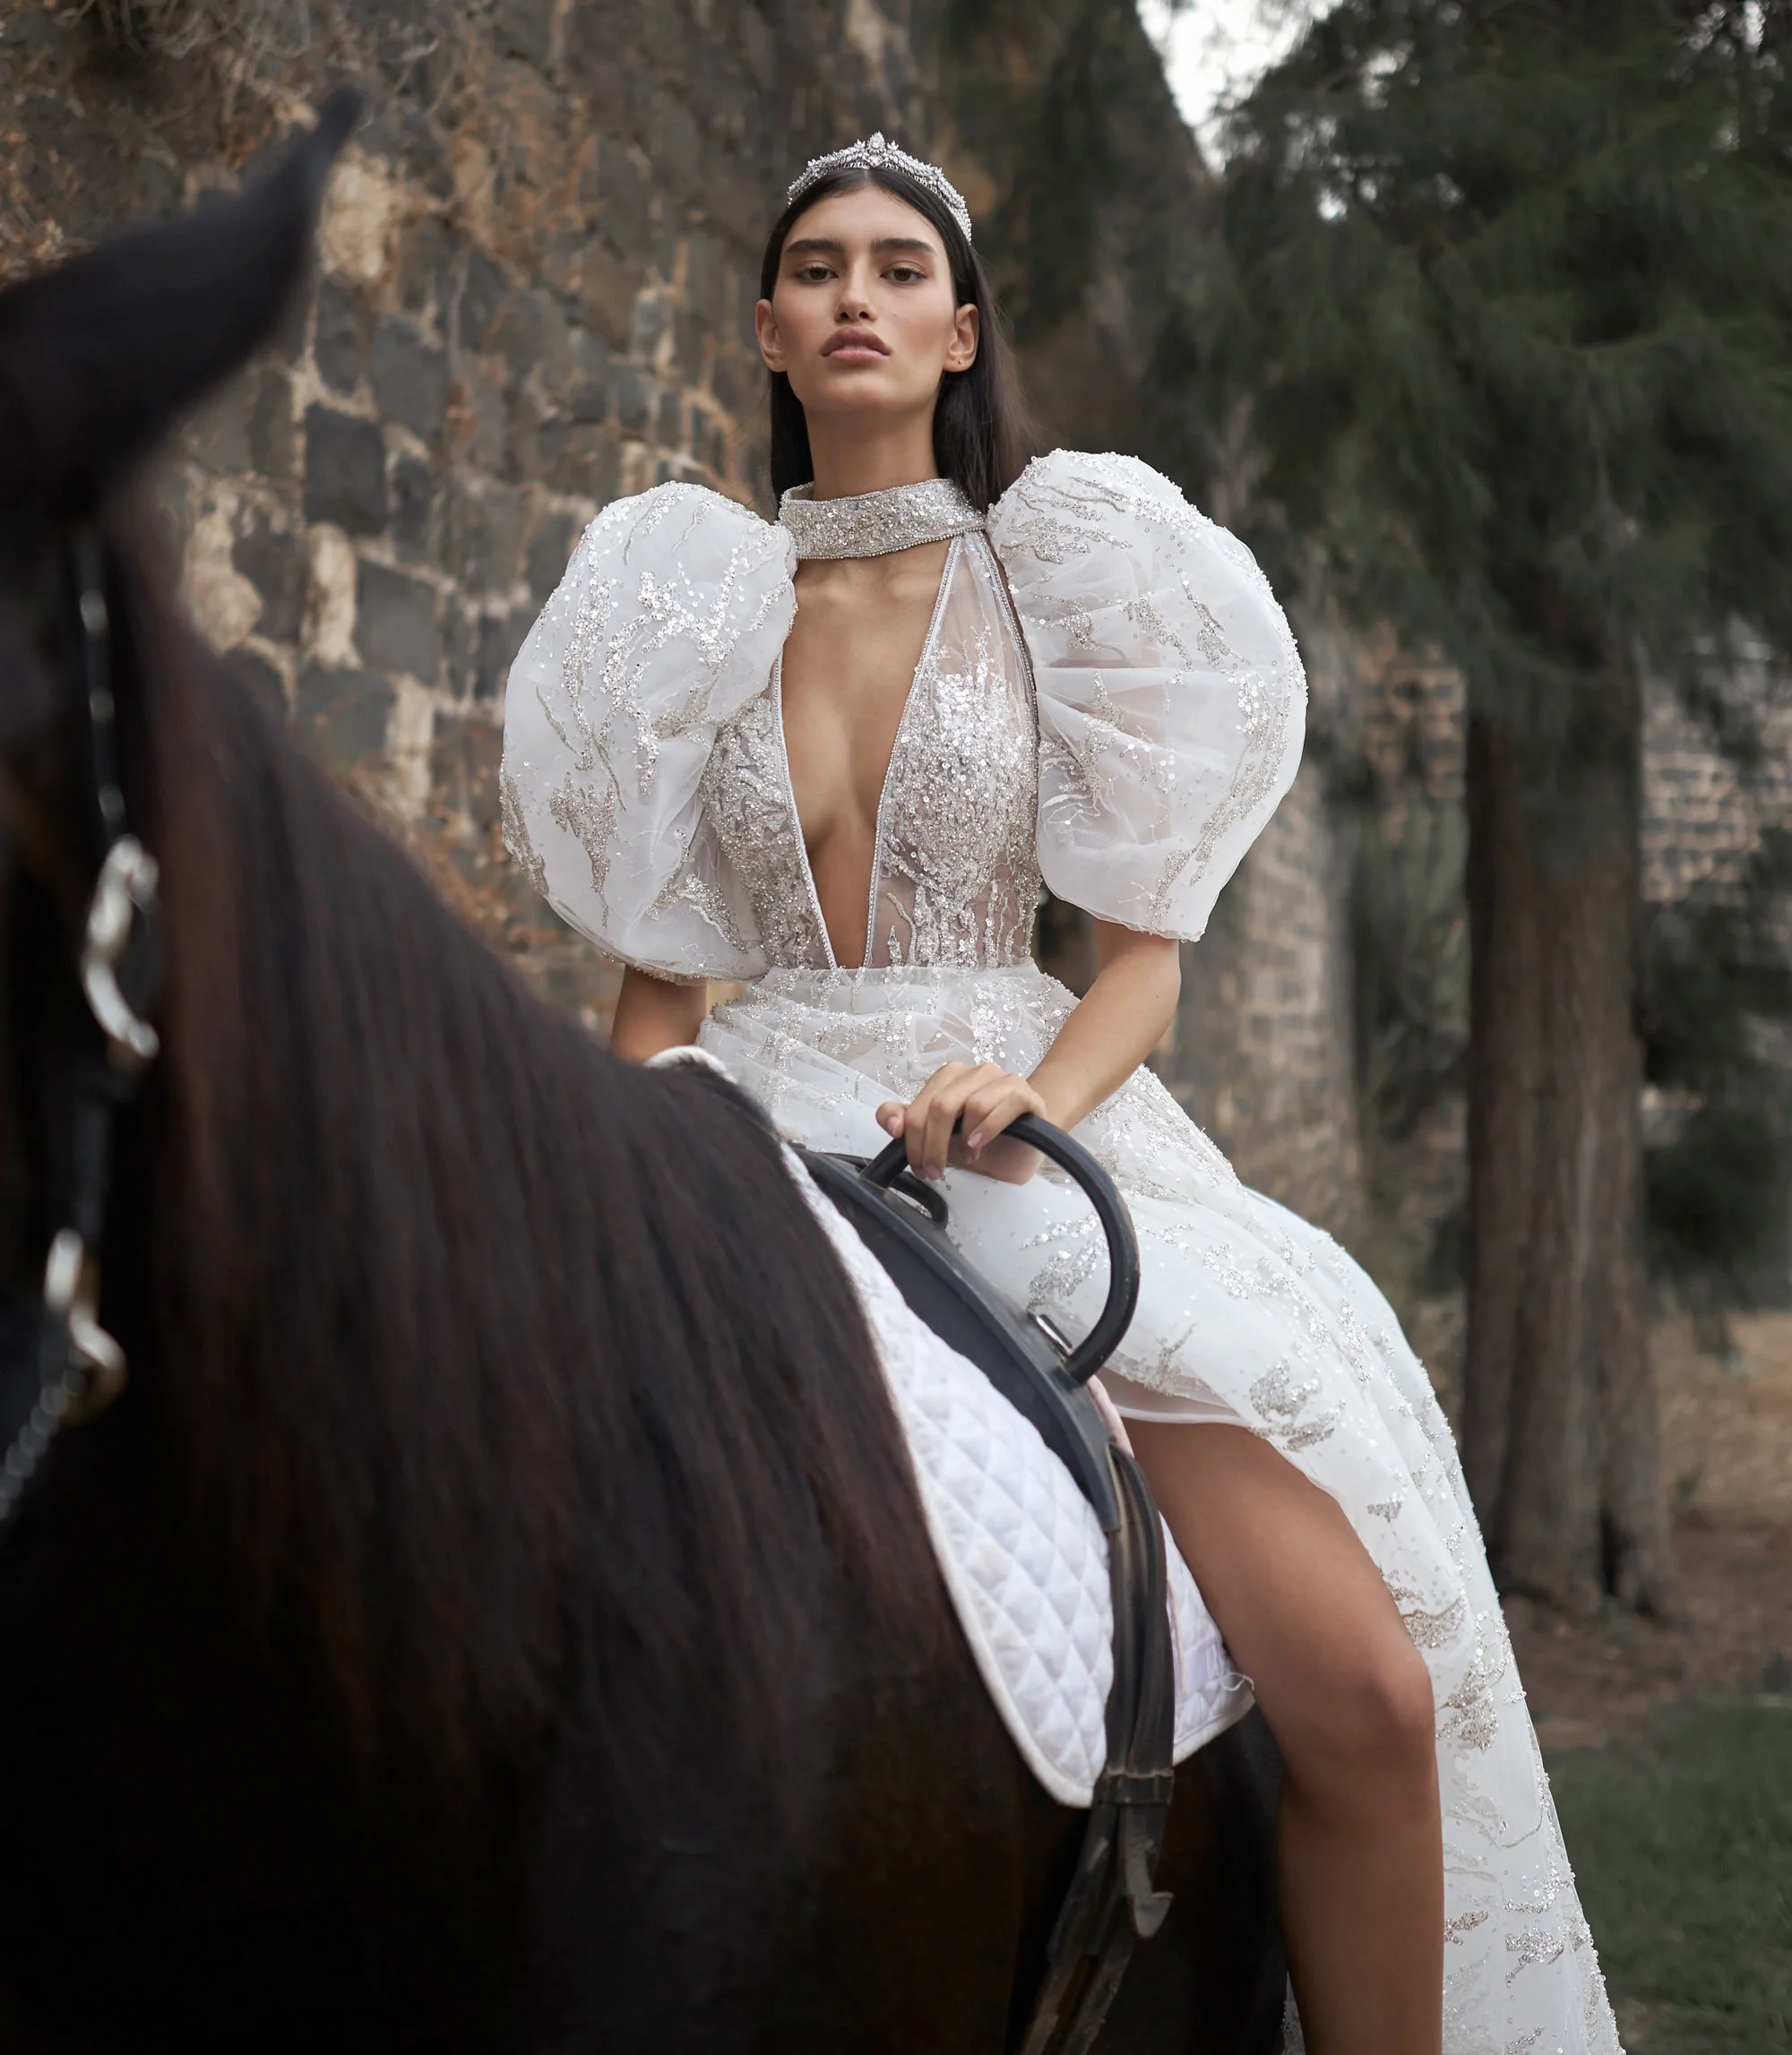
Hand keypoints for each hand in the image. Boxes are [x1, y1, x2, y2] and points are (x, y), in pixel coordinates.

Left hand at [875, 1062, 1047, 1184]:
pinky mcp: (1026, 1095)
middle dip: (933, 1145)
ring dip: (964, 1140)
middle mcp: (974, 1074)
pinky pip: (1006, 1105)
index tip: (917, 1165)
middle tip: (935, 1170)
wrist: (1021, 1148)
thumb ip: (906, 1123)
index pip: (920, 1106)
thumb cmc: (977, 1140)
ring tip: (967, 1157)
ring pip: (972, 1104)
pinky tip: (980, 1144)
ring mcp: (1002, 1081)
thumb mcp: (936, 1138)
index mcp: (948, 1078)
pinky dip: (989, 1128)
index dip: (913, 1139)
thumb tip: (891, 1123)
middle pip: (942, 1105)